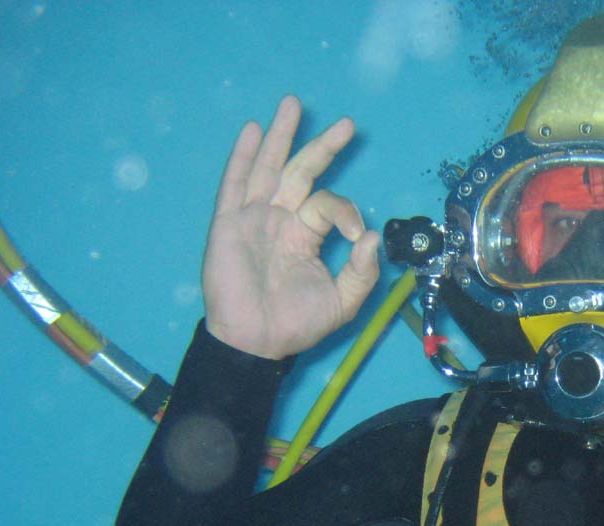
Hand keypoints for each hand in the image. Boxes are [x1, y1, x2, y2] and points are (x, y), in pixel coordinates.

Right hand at [201, 95, 380, 358]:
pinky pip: (235, 184)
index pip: (327, 204)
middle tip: (345, 123)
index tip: (357, 235)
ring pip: (269, 168)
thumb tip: (374, 237)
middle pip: (301, 172)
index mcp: (304, 235)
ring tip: (292, 104)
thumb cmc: (295, 325)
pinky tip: (252, 131)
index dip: (346, 211)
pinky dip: (243, 157)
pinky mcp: (228, 224)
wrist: (256, 342)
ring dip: (280, 136)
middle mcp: (280, 220)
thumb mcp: (342, 302)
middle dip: (321, 146)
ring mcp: (253, 218)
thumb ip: (362, 272)